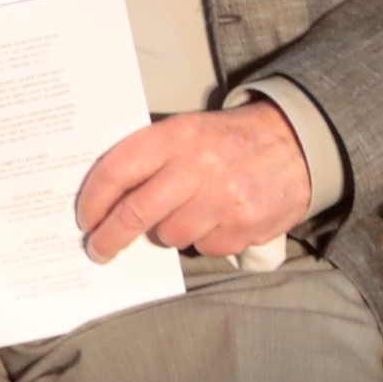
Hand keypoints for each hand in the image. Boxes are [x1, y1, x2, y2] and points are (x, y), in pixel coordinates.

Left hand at [73, 102, 310, 262]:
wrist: (297, 143)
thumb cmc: (228, 141)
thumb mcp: (187, 131)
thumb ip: (150, 158)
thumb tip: (106, 201)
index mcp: (175, 137)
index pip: (117, 171)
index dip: (93, 200)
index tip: (85, 219)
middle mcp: (197, 167)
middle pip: (135, 213)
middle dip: (109, 237)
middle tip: (98, 250)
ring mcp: (223, 199)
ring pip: (170, 236)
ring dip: (169, 233)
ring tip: (187, 212)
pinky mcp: (246, 225)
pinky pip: (207, 248)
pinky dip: (205, 240)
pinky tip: (218, 218)